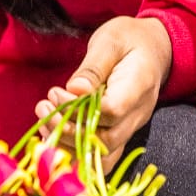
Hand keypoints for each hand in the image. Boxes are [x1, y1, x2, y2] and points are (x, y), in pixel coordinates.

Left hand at [36, 15, 173, 166]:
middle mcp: (137, 114)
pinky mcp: (119, 132)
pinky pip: (99, 154)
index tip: (56, 92)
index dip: (79, 109)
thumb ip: (92, 67)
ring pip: (101, 156)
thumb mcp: (110, 41)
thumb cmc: (129, 39)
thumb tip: (74, 90)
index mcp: (138, 86)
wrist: (153, 49)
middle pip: (104, 141)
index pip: (112, 111)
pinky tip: (52, 135)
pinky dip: (74, 151)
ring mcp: (130, 127)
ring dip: (67, 146)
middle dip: (66, 130)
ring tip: (44, 121)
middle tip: (43, 108)